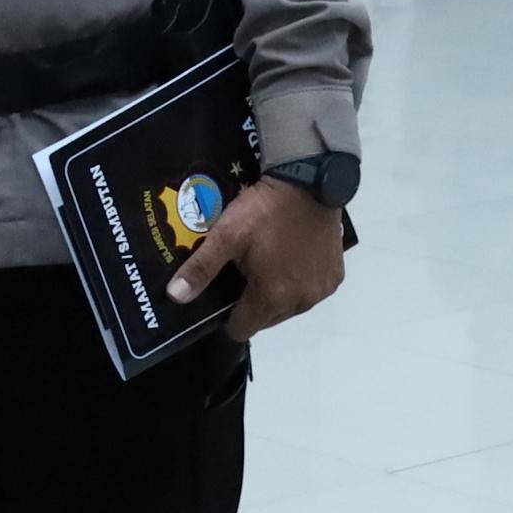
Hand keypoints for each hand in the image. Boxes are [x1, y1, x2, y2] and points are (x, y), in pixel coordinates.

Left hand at [162, 174, 343, 336]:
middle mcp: (301, 303)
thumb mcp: (226, 236)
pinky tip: (291, 260)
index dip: (227, 317)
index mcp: (273, 298)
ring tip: (265, 265)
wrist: (309, 183)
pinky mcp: (336, 276)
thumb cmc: (264, 212)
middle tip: (242, 274)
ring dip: (277, 294)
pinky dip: (299, 282)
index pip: (243, 329)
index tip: (221, 296)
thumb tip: (176, 296)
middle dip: (252, 304)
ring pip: (290, 307)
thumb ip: (201, 268)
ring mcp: (322, 290)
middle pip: (267, 319)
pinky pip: (311, 291)